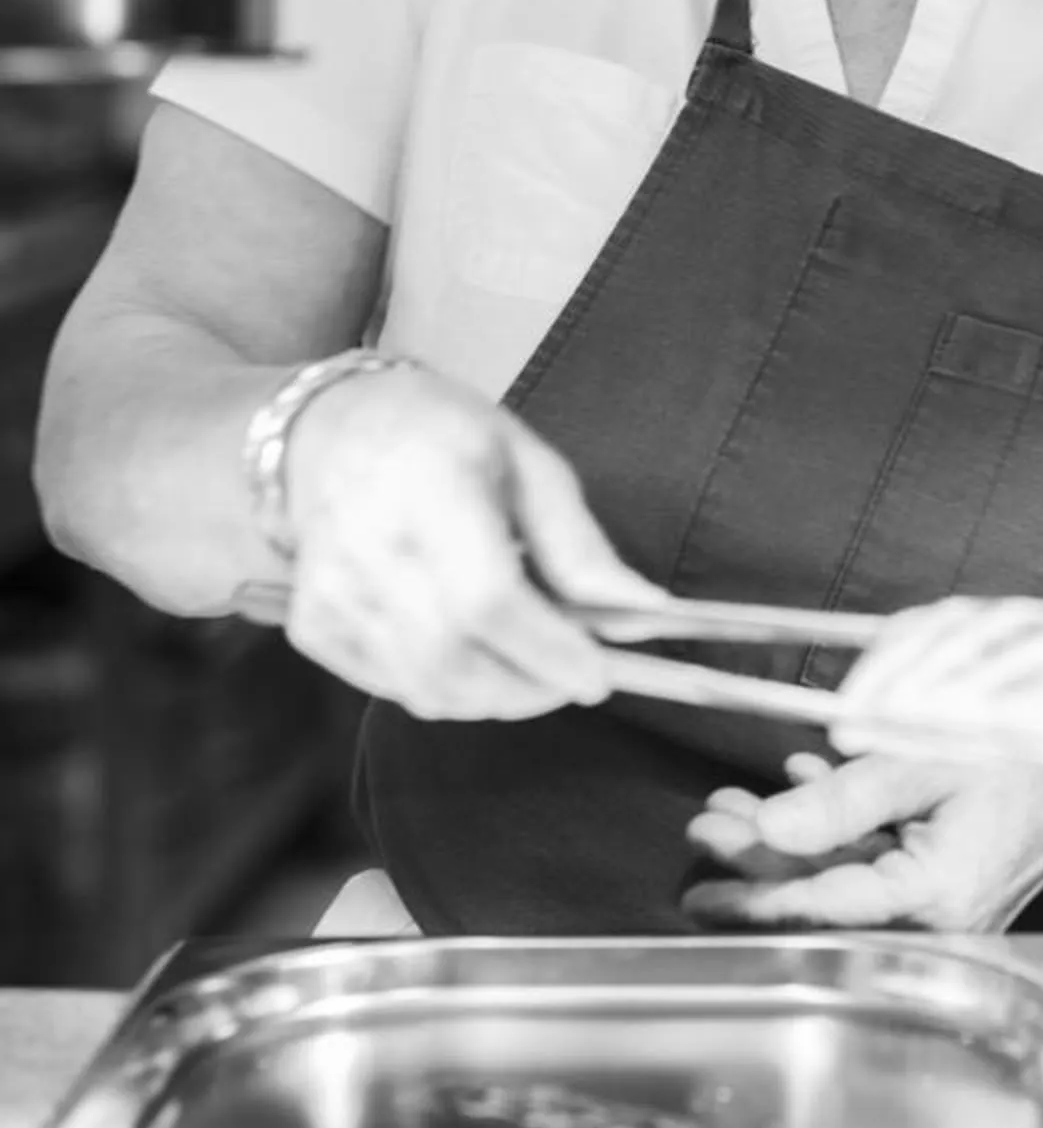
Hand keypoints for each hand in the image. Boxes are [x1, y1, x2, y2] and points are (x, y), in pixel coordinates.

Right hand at [281, 360, 662, 722]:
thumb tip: (645, 611)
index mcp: (429, 493)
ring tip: (528, 666)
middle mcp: (367, 552)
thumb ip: (580, 543)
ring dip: (493, 698)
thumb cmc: (440, 434)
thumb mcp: (527, 460)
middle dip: (529, 689)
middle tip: (572, 678)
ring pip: (424, 690)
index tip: (598, 675)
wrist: (327, 429)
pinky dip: (445, 690)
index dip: (548, 651)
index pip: (488, 601)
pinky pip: (391, 688)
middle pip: (454, 663)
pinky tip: (469, 652)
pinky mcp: (311, 628)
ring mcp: (330, 597)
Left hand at [679, 751, 1042, 933]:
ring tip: (736, 803)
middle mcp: (943, 917)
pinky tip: (805, 781)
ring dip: (793, 838)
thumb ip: (846, 798)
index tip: (697, 880)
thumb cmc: (1030, 745)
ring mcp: (952, 901)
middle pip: (826, 899)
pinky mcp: (958, 878)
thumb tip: (770, 827)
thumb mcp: (929, 758)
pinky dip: (840, 826)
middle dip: (760, 862)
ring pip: (849, 877)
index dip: (751, 893)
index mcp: (936, 897)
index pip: (819, 908)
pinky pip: (883, 861)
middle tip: (703, 827)